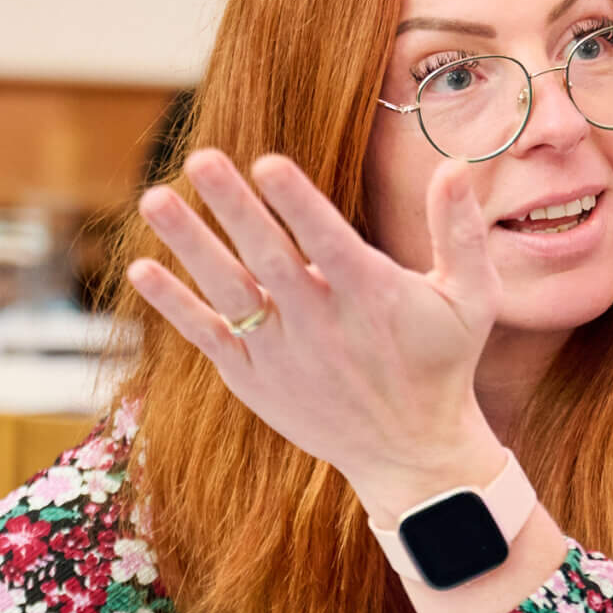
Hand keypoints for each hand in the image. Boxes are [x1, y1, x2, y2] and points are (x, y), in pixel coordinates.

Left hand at [126, 149, 506, 519]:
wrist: (413, 454)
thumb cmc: (443, 363)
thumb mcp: (472, 299)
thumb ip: (459, 231)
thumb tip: (454, 165)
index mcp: (375, 298)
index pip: (331, 241)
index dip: (299, 204)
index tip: (268, 162)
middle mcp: (324, 326)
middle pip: (271, 259)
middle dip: (235, 208)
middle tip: (201, 158)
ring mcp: (284, 355)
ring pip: (229, 293)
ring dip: (190, 245)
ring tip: (154, 198)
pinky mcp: (255, 379)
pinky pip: (208, 337)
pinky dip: (175, 305)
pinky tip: (141, 268)